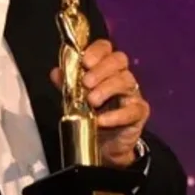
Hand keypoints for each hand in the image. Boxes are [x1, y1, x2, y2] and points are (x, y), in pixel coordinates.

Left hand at [50, 39, 149, 167]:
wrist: (104, 145)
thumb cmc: (91, 115)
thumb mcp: (74, 98)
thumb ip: (67, 84)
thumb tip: (56, 72)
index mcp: (105, 67)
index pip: (106, 48)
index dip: (97, 51)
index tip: (85, 61)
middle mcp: (121, 75)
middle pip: (118, 60)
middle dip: (101, 69)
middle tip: (86, 83)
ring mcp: (132, 93)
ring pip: (126, 80)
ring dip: (106, 89)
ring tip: (91, 101)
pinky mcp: (139, 113)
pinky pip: (132, 110)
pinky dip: (116, 115)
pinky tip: (101, 120)